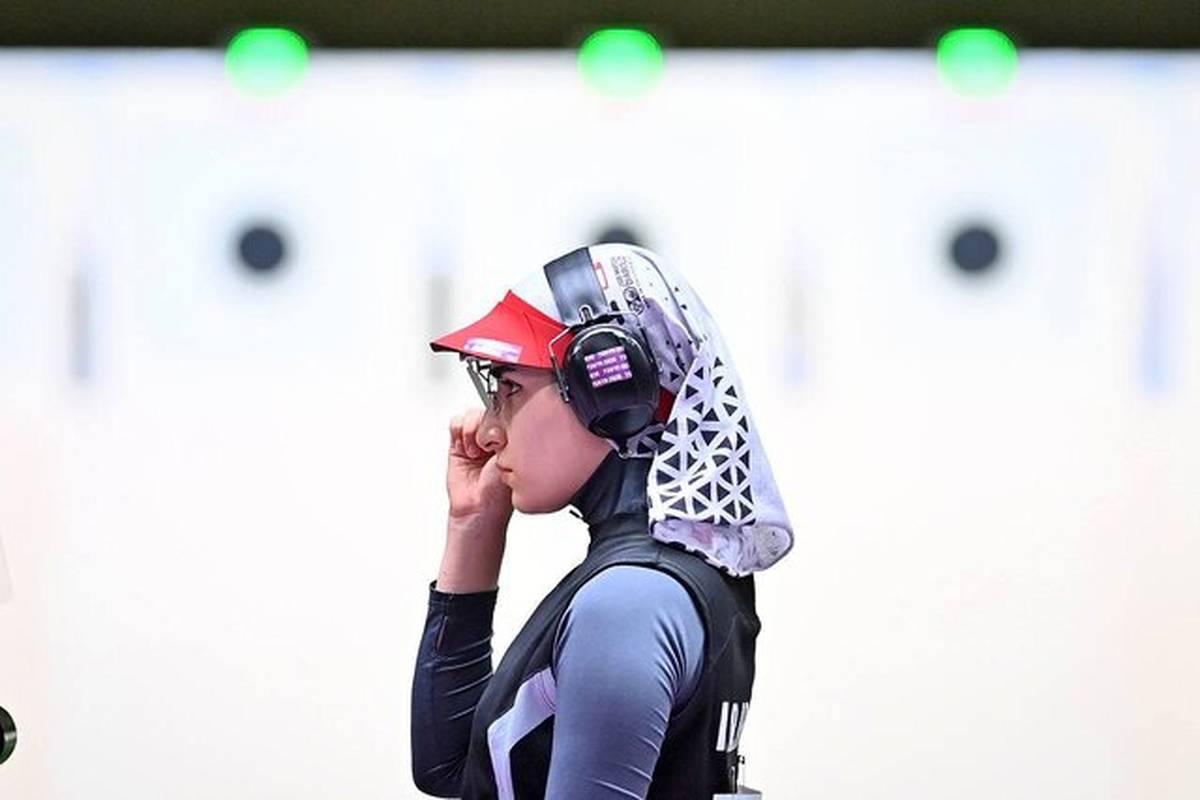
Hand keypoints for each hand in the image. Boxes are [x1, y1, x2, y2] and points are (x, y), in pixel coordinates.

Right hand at [446, 407, 512, 523]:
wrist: (479, 508)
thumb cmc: (499, 491)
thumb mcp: (512, 457)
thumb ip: (508, 433)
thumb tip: (502, 414)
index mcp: (512, 438)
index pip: (507, 411)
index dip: (503, 415)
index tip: (502, 431)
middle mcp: (494, 437)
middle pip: (487, 409)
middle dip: (487, 423)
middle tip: (491, 443)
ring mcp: (475, 440)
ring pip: (471, 414)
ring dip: (473, 428)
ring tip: (477, 450)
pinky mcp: (458, 444)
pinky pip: (456, 423)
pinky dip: (460, 430)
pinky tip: (467, 449)